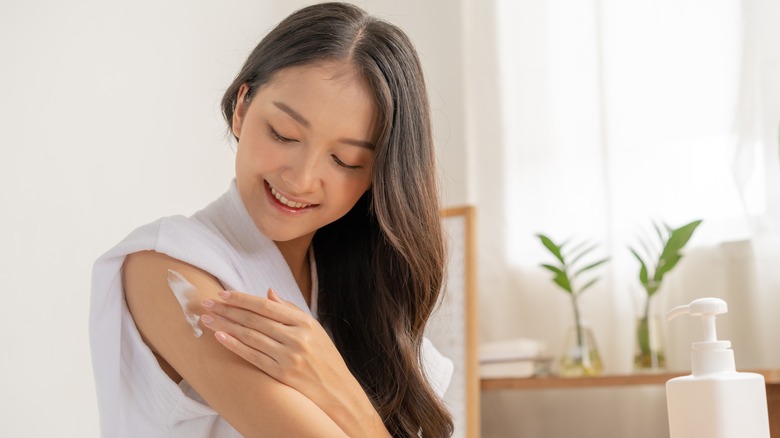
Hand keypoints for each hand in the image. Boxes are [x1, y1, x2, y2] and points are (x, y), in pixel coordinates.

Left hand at [200, 289, 388, 436]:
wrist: (337, 391)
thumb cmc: (325, 358)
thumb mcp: (314, 329)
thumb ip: (290, 311)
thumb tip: (268, 293)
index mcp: (304, 322)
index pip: (266, 306)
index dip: (242, 299)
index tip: (222, 294)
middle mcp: (297, 337)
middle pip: (254, 319)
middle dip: (227, 310)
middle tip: (206, 302)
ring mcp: (289, 356)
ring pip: (250, 336)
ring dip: (225, 325)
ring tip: (207, 318)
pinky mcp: (282, 374)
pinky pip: (253, 356)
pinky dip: (235, 346)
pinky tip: (220, 337)